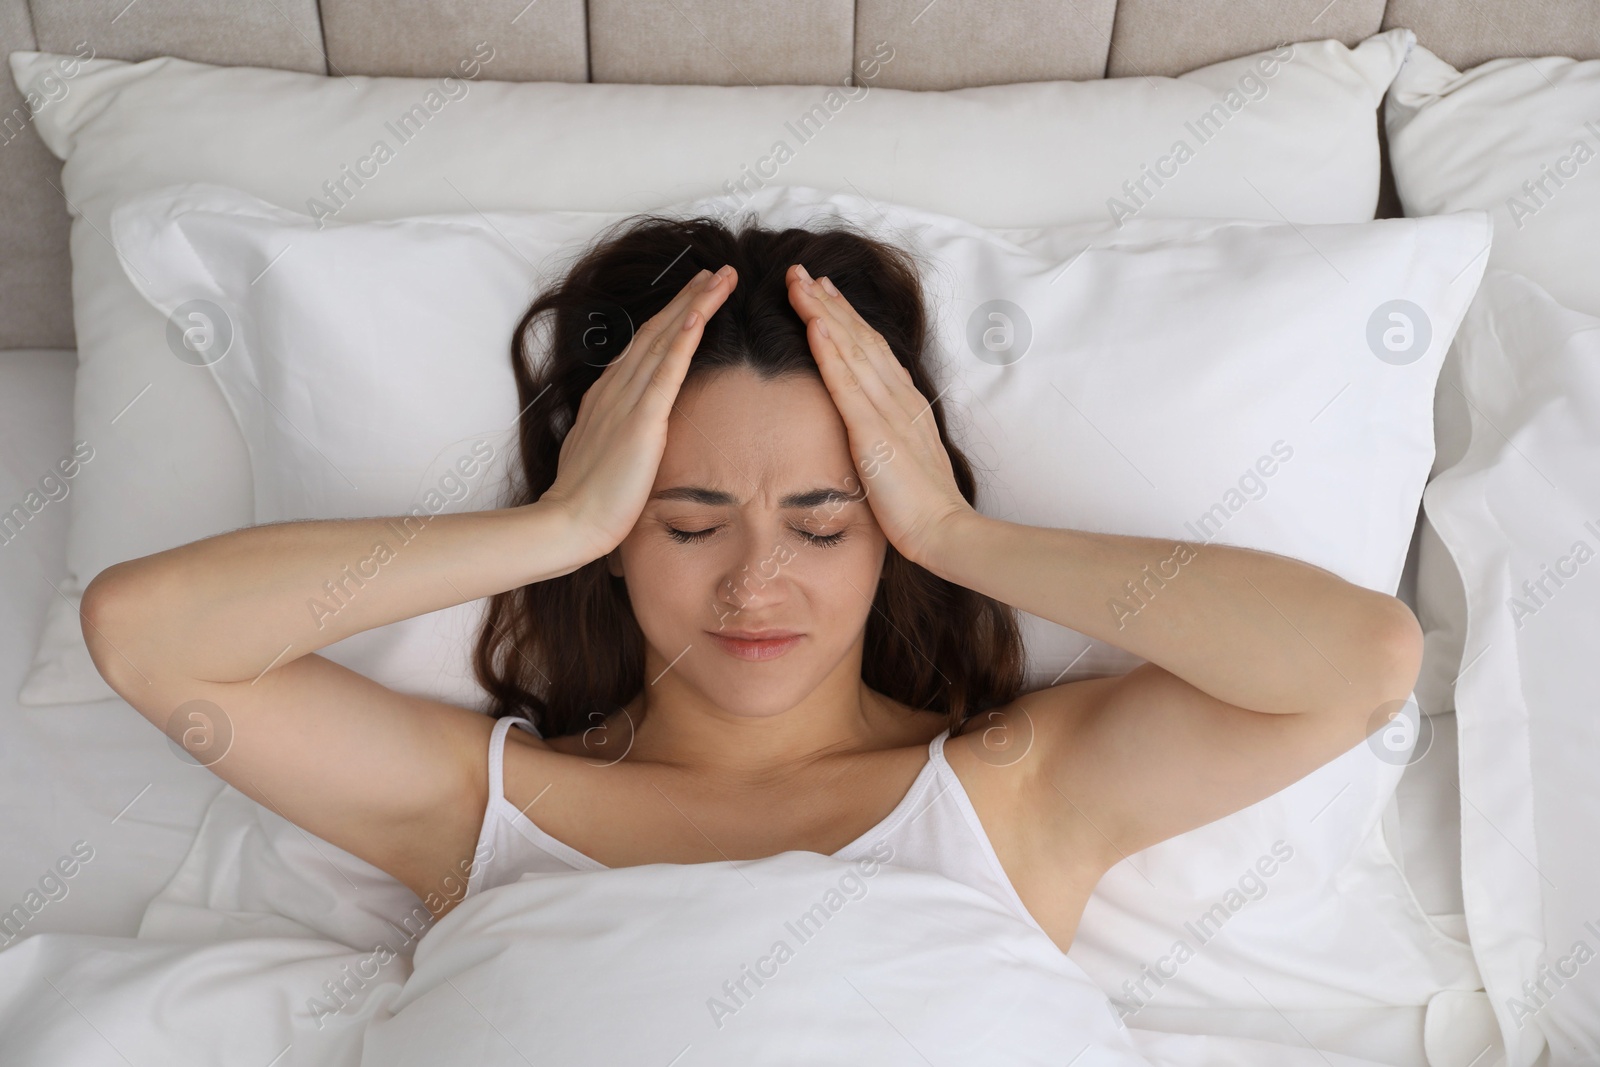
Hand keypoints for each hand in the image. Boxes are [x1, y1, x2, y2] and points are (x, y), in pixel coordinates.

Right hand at [540, 265, 736, 557]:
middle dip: (689, 298)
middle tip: (717, 272)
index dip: (671, 317)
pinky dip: (683, 339)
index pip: (644, 347)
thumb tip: (637, 434)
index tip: (695, 296)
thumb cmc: (588, 501)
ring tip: (720, 279)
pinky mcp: (640, 420)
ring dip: (694, 305)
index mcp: (608, 398)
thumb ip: (622, 435)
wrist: (569, 524)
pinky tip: (700, 314)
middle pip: (656, 332)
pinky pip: (666, 371)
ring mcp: (626, 401)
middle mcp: (614, 389)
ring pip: (665, 340)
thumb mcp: (605, 455)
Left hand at [785, 263, 975, 566]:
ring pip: (851, 349)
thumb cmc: (924, 505)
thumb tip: (871, 430)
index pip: (872, 348)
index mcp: (904, 403)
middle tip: (801, 272)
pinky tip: (813, 325)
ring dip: (823, 313)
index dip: (846, 317)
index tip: (823, 291)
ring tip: (799, 284)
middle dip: (828, 302)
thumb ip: (889, 437)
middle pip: (859, 337)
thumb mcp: (904, 459)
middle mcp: (898, 396)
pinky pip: (847, 384)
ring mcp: (888, 410)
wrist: (945, 530)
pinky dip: (830, 351)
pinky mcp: (874, 431)